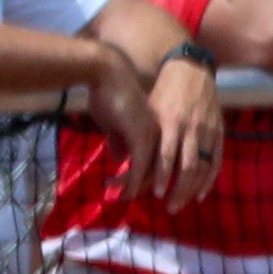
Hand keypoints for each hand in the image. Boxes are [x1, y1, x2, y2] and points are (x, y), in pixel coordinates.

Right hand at [85, 47, 165, 199]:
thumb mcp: (117, 122)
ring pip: (152, 172)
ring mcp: (155, 137)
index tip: (140, 189)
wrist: (108, 73)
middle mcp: (164, 136)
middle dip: (151, 189)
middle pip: (163, 170)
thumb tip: (120, 159)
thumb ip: (121, 140)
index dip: (153, 177)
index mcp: (162, 131)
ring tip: (123, 198)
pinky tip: (124, 193)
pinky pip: (142, 169)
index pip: (165, 161)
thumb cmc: (110, 92)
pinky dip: (133, 183)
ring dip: (136, 188)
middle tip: (134, 200)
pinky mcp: (142, 138)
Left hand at [145, 51, 222, 209]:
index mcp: (169, 122)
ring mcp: (207, 131)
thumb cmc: (162, 90)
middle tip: (169, 207)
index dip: (161, 177)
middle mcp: (190, 128)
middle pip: (186, 168)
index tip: (155, 194)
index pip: (166, 157)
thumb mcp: (146, 108)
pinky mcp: (218, 132)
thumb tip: (120, 160)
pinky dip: (210, 180)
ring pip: (202, 167)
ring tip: (183, 203)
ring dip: (193, 189)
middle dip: (178, 190)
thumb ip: (137, 133)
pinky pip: (216, 161)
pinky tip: (201, 193)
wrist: (189, 68)